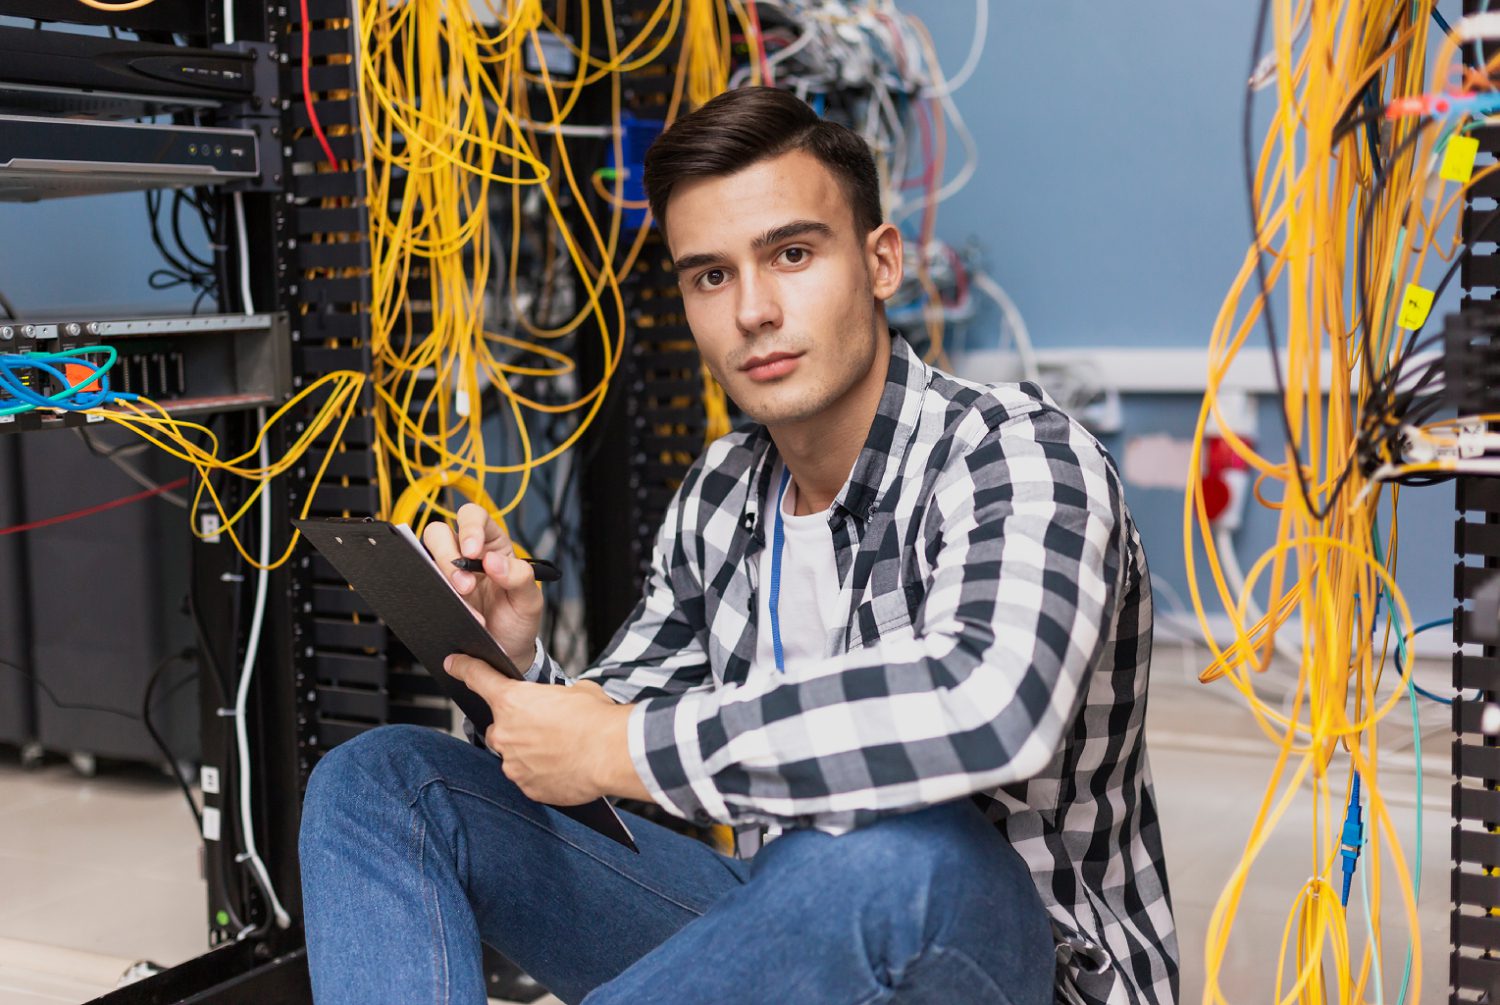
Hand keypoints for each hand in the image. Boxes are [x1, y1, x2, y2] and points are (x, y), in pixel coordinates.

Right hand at [422, 503, 541, 670]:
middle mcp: (466, 555)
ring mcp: (448, 574)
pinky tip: (448, 608)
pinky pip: (422, 584)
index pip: (474, 517)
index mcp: (493, 545)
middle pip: (440, 533)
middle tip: (465, 585)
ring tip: (462, 600)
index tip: (472, 551)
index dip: (469, 527)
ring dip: (440, 575)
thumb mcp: (530, 601)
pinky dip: (431, 593)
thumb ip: (520, 578)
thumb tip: (494, 560)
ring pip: (426, 556)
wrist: (505, 652)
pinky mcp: (436, 593)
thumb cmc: (518, 620)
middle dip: (448, 556)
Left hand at [446, 655, 648, 804]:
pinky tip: (565, 767)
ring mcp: (514, 764)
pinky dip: (542, 773)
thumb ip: (553, 698)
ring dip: (532, 751)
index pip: (478, 678)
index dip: (463, 668)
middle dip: (519, 725)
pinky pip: (529, 778)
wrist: (612, 753)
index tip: (453, 663)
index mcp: (512, 701)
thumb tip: (558, 706)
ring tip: (564, 749)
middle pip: (500, 726)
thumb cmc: (596, 718)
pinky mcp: (528, 788)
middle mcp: (505, 733)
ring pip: (515, 755)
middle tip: (548, 725)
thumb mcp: (575, 691)